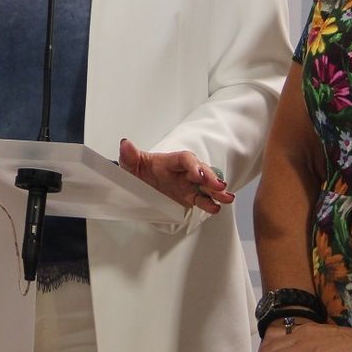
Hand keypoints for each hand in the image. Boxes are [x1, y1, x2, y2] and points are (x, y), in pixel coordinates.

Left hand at [117, 138, 232, 214]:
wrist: (139, 183)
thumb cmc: (139, 171)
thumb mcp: (130, 165)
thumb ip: (129, 156)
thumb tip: (125, 144)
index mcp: (169, 162)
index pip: (185, 159)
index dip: (192, 165)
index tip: (197, 174)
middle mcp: (182, 172)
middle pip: (200, 170)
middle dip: (210, 178)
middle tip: (218, 186)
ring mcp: (187, 185)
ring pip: (206, 185)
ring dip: (217, 190)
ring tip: (226, 197)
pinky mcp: (189, 197)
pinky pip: (202, 200)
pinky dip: (210, 203)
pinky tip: (216, 207)